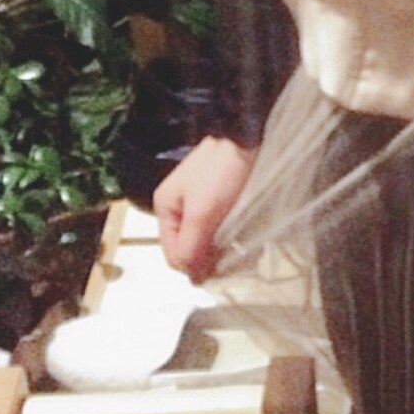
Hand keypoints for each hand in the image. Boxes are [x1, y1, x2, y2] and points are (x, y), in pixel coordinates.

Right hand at [153, 135, 256, 282]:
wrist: (248, 133)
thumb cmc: (221, 172)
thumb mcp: (201, 213)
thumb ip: (191, 247)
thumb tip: (193, 279)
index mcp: (166, 208)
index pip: (173, 255)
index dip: (194, 267)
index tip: (219, 271)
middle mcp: (180, 207)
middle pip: (191, 248)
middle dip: (211, 257)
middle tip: (236, 259)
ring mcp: (201, 201)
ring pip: (209, 239)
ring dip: (225, 247)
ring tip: (245, 248)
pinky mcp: (222, 197)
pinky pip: (223, 226)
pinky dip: (234, 234)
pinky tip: (248, 235)